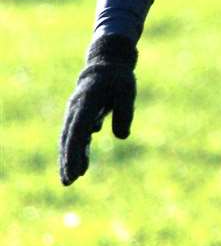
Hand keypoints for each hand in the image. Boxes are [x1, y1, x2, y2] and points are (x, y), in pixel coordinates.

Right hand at [58, 35, 137, 184]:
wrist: (106, 64)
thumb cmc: (118, 78)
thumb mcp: (127, 91)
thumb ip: (125, 113)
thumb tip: (121, 136)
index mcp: (86, 102)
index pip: (78, 131)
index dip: (76, 152)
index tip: (75, 170)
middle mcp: (76, 109)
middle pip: (69, 138)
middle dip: (67, 160)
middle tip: (68, 182)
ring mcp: (75, 113)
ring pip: (69, 139)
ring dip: (69, 159)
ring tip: (70, 180)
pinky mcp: (80, 117)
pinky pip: (76, 137)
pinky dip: (78, 152)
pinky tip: (82, 168)